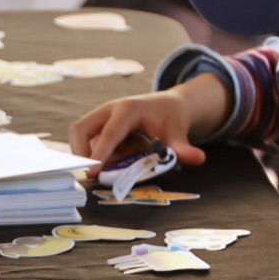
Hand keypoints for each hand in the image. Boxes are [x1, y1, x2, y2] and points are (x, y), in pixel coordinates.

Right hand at [70, 88, 212, 167]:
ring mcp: (101, 116)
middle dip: (79, 152)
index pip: (108, 133)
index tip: (93, 173)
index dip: (99, 153)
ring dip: (87, 155)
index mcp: (128, 109)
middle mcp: (109, 110)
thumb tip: (198, 158)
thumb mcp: (178, 133)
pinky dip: (94, 154)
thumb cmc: (172, 118)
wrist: (170, 105)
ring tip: (108, 167)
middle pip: (80, 129)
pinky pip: (87, 141)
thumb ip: (183, 148)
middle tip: (90, 173)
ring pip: (81, 135)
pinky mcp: (99, 125)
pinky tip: (113, 161)